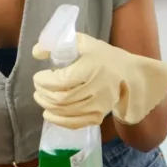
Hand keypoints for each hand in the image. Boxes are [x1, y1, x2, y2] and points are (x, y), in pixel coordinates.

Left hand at [31, 33, 166, 128]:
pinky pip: (75, 123)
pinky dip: (59, 120)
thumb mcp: (84, 42)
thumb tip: (36, 52)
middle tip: (37, 88)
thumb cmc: (104, 57)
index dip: (44, 81)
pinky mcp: (99, 116)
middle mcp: (96, 89)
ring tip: (40, 98)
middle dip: (43, 94)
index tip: (38, 76)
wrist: (130, 75)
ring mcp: (99, 105)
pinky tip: (49, 114)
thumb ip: (58, 43)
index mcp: (91, 68)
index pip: (61, 80)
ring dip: (47, 106)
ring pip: (66, 112)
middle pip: (61, 99)